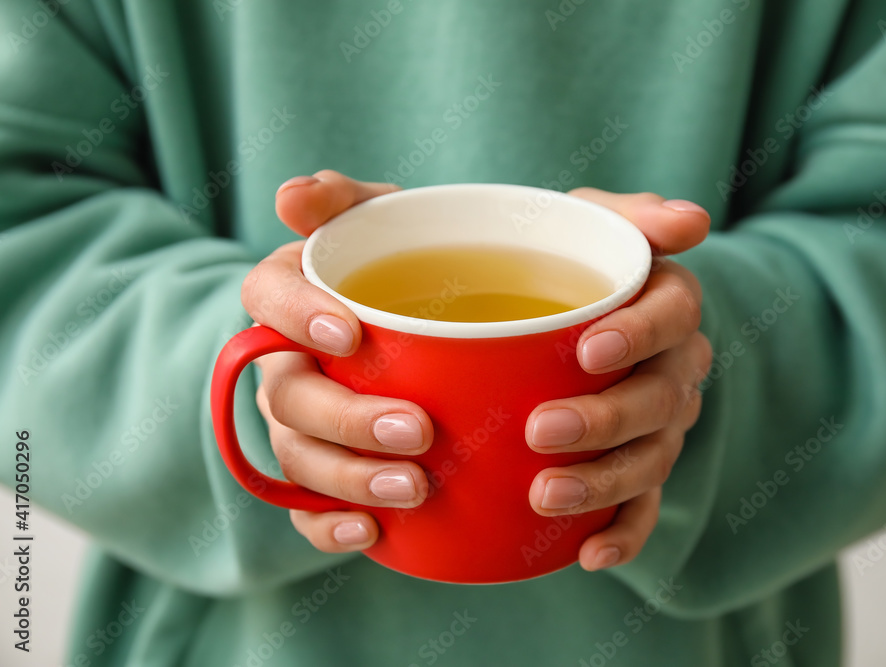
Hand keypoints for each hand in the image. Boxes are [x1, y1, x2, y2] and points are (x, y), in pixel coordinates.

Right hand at [245, 171, 433, 551]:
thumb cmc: (403, 264)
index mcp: (293, 298)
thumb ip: (344, 201)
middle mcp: (285, 364)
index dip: (295, 317)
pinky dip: (331, 526)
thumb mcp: (384, 219)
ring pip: (300, 458)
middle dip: (346, 418)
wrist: (433, 321)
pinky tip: (373, 533)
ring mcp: (299, 424)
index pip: (266, 298)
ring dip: (349, 478)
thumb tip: (291, 196)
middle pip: (290, 397)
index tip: (351, 333)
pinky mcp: (322, 471)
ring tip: (415, 486)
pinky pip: (307, 509)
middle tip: (416, 429)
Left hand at [524, 189, 712, 570]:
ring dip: (604, 482)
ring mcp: (661, 425)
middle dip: (606, 419)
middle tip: (543, 429)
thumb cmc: (568, 259)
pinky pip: (643, 507)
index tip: (588, 350)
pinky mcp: (639, 467)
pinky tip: (587, 556)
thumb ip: (631, 216)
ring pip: (650, 459)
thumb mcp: (590, 222)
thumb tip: (688, 221)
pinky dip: (622, 534)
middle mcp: (675, 368)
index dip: (638, 336)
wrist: (552, 308)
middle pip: (659, 400)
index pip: (672, 317)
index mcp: (667, 306)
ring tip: (547, 495)